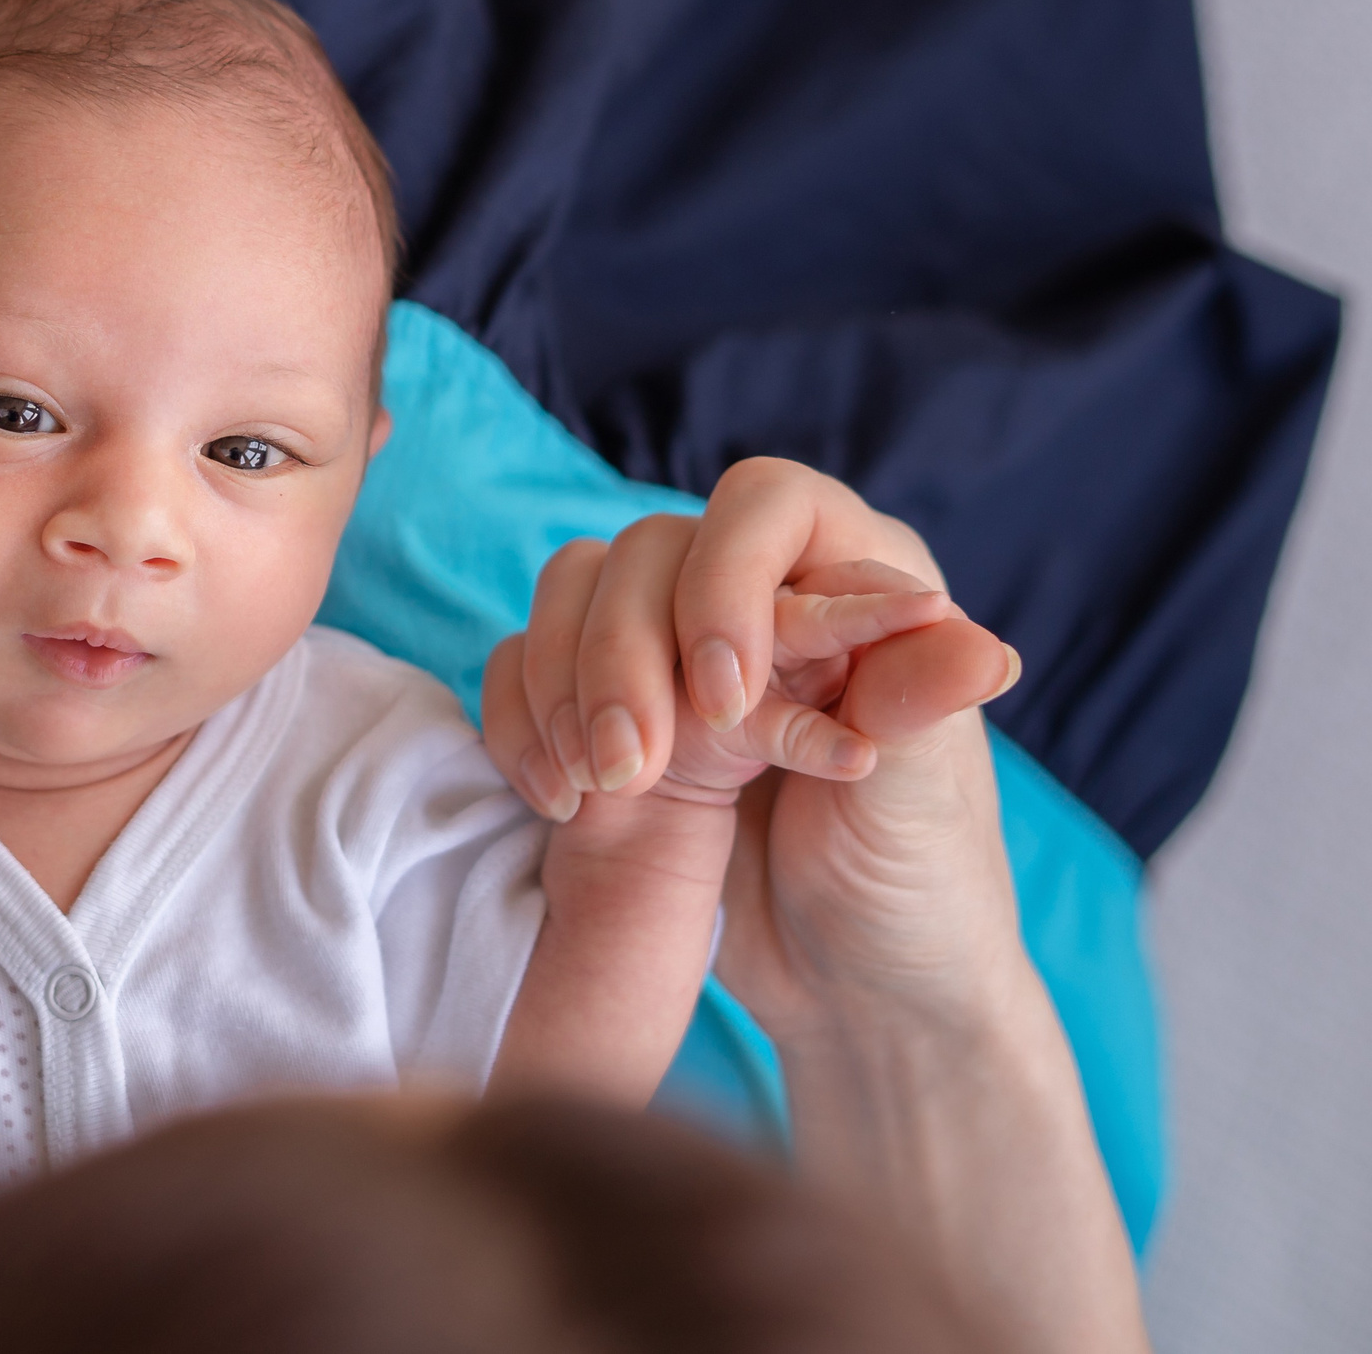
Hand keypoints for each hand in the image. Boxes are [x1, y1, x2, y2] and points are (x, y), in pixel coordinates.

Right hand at [480, 458, 1024, 1035]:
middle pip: (649, 550)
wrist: (848, 995)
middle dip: (627, 654)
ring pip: (574, 593)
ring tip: (603, 787)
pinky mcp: (610, 712)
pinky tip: (561, 802)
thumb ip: (917, 711)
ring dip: (567, 683)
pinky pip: (525, 664)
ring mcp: (674, 655)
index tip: (725, 698)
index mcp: (853, 590)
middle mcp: (758, 603)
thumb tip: (980, 647)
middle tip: (638, 765)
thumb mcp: (919, 807)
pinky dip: (523, 721)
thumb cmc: (915, 890)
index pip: (764, 507)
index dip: (727, 578)